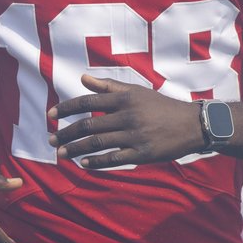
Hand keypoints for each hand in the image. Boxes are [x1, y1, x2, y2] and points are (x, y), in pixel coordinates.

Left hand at [48, 74, 205, 168]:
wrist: (191, 125)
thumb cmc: (161, 106)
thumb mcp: (137, 91)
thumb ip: (108, 87)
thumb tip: (82, 79)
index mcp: (125, 98)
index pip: (88, 102)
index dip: (67, 108)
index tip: (51, 115)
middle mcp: (128, 116)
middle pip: (89, 125)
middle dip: (66, 132)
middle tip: (52, 139)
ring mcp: (134, 136)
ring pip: (97, 143)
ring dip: (75, 149)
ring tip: (61, 153)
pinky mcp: (142, 154)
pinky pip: (113, 159)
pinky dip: (96, 162)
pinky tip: (83, 164)